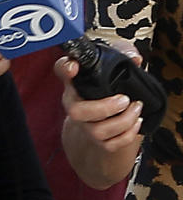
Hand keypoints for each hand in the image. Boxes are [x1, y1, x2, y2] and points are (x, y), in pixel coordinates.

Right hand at [56, 46, 142, 187]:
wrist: (106, 117)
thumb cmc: (109, 86)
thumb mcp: (116, 64)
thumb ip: (125, 55)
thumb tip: (135, 58)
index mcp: (75, 83)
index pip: (62, 70)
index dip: (65, 68)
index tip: (74, 67)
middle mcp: (75, 105)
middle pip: (76, 112)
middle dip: (103, 108)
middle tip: (124, 99)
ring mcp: (86, 125)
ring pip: (97, 131)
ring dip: (123, 121)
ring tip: (136, 108)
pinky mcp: (99, 141)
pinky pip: (110, 144)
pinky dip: (127, 135)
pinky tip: (136, 122)